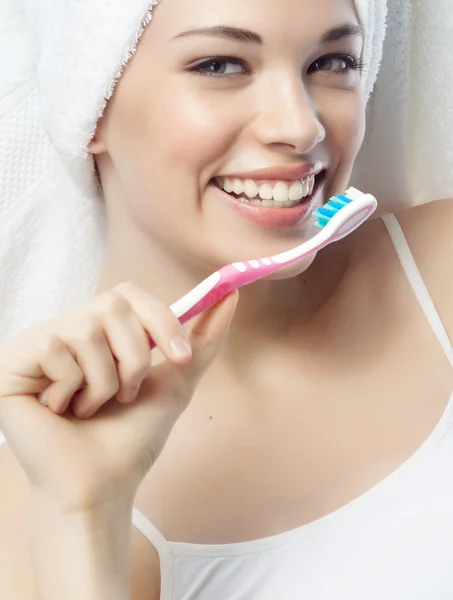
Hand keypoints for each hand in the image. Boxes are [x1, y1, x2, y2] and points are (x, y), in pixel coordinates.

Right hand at [0, 283, 237, 510]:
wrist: (101, 483)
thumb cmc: (133, 435)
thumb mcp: (176, 378)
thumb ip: (202, 336)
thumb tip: (230, 294)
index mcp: (100, 330)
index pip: (129, 293)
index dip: (159, 319)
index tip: (179, 357)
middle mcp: (68, 328)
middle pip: (112, 304)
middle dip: (134, 357)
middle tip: (124, 395)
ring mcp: (39, 342)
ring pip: (87, 331)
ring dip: (104, 381)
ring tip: (90, 408)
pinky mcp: (12, 361)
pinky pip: (54, 348)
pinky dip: (70, 388)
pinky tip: (59, 410)